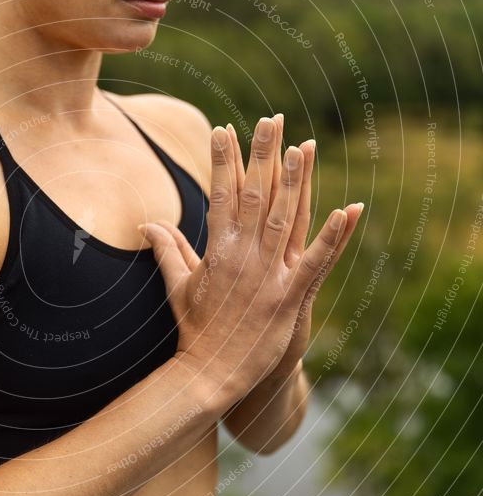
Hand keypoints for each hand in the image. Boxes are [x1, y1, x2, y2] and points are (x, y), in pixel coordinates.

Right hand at [140, 116, 360, 400]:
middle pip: (254, 196)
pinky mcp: (288, 299)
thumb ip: (167, 249)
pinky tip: (350, 210)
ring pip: (284, 220)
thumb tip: (145, 224)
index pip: (220, 195)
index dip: (223, 161)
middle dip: (261, 155)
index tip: (224, 129)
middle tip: (269, 119)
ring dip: (295, 182)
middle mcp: (241, 257)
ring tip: (302, 146)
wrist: (207, 375)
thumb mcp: (178, 286)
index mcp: (215, 251)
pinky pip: (315, 263)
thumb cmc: (194, 331)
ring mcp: (266, 277)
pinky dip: (334, 238)